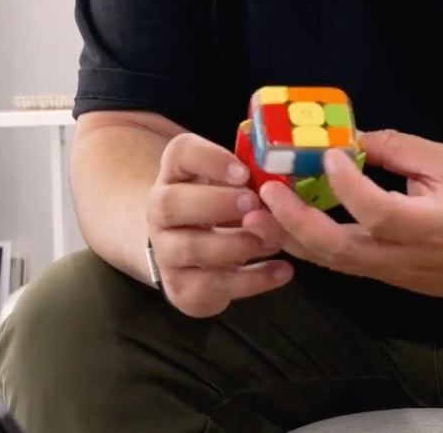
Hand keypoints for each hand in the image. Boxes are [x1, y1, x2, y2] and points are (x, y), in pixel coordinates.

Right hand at [147, 132, 292, 316]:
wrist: (194, 251)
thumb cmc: (222, 203)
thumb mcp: (231, 180)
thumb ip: (249, 175)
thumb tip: (282, 178)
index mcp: (175, 172)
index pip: (180, 153)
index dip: (210, 160)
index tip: (244, 172)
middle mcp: (160, 210)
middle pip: (170, 203)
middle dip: (216, 203)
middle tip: (254, 204)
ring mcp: (166, 252)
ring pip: (190, 248)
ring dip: (237, 244)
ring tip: (273, 241)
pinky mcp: (181, 288)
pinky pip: (212, 287)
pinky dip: (252, 280)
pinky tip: (282, 270)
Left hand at [258, 129, 442, 300]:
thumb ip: (398, 148)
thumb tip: (349, 137)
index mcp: (430, 225)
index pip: (379, 211)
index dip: (349, 184)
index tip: (329, 153)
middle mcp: (404, 256)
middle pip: (341, 251)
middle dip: (296, 222)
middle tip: (267, 192)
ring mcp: (390, 273)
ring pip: (332, 263)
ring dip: (290, 238)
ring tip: (255, 212)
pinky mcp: (382, 276)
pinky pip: (338, 264)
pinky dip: (306, 245)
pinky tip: (280, 224)